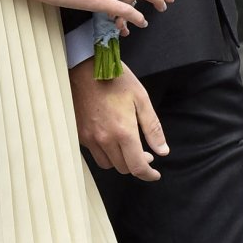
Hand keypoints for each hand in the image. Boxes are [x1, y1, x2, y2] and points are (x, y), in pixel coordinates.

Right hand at [70, 61, 168, 182]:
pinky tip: (112, 140)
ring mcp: (89, 138)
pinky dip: (106, 153)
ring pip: (108, 164)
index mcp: (124, 132)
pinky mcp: (80, 134)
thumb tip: (162, 151)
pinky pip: (94, 153)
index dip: (148, 175)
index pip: (137, 167)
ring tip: (127, 148)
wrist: (84, 68)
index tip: (155, 174)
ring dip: (120, 161)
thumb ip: (153, 128)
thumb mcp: (141, 99)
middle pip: (123, 168)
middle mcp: (105, 140)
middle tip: (145, 154)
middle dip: (137, 165)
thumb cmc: (115, 80)